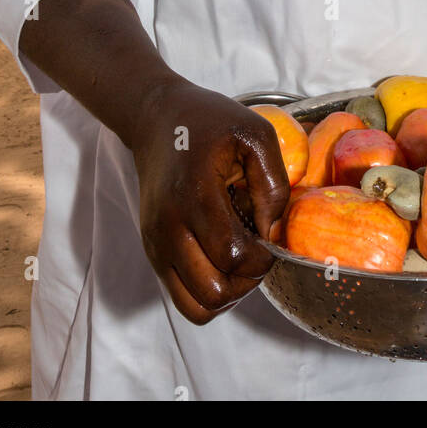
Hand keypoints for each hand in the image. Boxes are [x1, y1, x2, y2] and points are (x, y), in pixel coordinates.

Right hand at [130, 80, 289, 325]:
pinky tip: (220, 260)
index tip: (267, 232)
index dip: (262, 256)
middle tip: (255, 249)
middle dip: (246, 279)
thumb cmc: (209, 122)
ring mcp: (157, 244)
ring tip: (238, 260)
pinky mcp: (153, 252)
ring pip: (197, 307)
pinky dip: (207, 293)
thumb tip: (271, 231)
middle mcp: (169, 227)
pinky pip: (183, 299)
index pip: (233, 256)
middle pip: (214, 292)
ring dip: (227, 293)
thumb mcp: (254, 133)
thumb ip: (273, 182)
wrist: (156, 119)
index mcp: (195, 196)